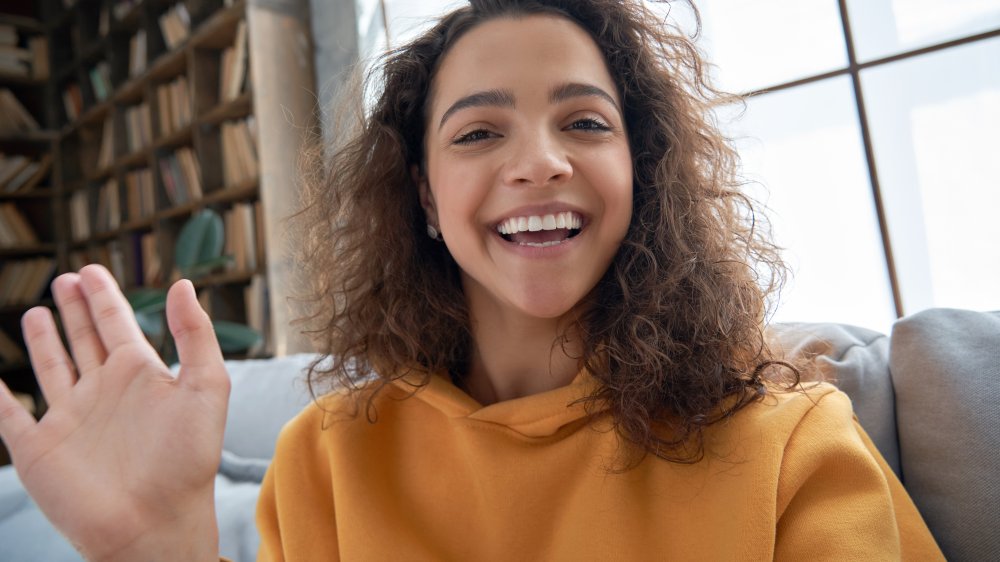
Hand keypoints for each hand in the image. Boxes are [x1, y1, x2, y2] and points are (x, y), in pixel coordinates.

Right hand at [0, 265, 228, 560]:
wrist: (155, 524)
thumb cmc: (187, 460)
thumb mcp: (206, 387)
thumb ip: (195, 335)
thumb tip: (182, 285)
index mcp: (140, 375)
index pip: (117, 324)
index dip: (104, 296)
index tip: (92, 270)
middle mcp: (103, 392)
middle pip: (84, 339)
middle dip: (75, 309)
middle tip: (66, 278)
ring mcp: (70, 419)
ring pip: (52, 369)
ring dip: (43, 341)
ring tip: (37, 311)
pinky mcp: (39, 449)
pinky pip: (8, 416)